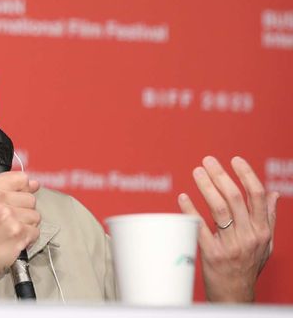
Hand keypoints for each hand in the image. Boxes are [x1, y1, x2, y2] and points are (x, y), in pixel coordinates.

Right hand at [0, 171, 40, 283]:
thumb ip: (7, 187)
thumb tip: (33, 184)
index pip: (22, 178)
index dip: (22, 191)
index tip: (14, 201)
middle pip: (31, 198)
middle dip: (23, 211)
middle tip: (7, 221)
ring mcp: (8, 215)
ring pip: (35, 215)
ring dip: (26, 226)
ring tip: (9, 230)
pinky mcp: (18, 232)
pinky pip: (36, 231)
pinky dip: (27, 238)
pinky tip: (13, 239)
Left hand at [178, 156, 278, 301]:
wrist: (234, 295)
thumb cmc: (248, 266)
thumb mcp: (265, 243)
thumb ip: (268, 218)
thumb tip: (272, 194)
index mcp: (262, 231)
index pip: (257, 196)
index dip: (246, 174)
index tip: (235, 159)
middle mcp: (248, 237)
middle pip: (235, 198)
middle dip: (220, 175)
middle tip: (207, 161)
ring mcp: (231, 246)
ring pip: (218, 209)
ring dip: (206, 187)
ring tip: (197, 172)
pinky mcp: (212, 255)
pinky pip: (200, 228)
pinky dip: (190, 210)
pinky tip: (183, 197)